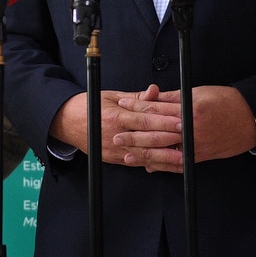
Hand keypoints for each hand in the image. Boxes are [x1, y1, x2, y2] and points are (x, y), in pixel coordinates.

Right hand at [49, 86, 180, 164]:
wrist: (65, 122)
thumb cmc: (89, 106)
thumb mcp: (111, 96)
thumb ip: (136, 97)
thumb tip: (155, 91)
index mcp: (116, 116)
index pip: (145, 119)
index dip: (165, 121)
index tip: (182, 121)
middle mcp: (115, 134)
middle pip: (148, 138)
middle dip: (170, 139)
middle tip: (190, 139)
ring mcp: (114, 149)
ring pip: (144, 154)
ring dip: (165, 157)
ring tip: (183, 157)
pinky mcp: (113, 159)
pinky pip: (136, 163)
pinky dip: (152, 164)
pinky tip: (167, 165)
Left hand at [115, 85, 255, 172]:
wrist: (251, 120)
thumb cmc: (225, 102)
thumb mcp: (197, 94)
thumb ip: (171, 99)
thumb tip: (150, 97)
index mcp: (188, 112)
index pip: (155, 110)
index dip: (136, 107)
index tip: (121, 105)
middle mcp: (190, 131)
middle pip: (155, 135)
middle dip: (133, 136)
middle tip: (115, 136)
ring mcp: (195, 147)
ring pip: (164, 153)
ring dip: (143, 155)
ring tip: (126, 156)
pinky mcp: (200, 157)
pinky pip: (177, 164)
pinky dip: (162, 166)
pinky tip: (149, 167)